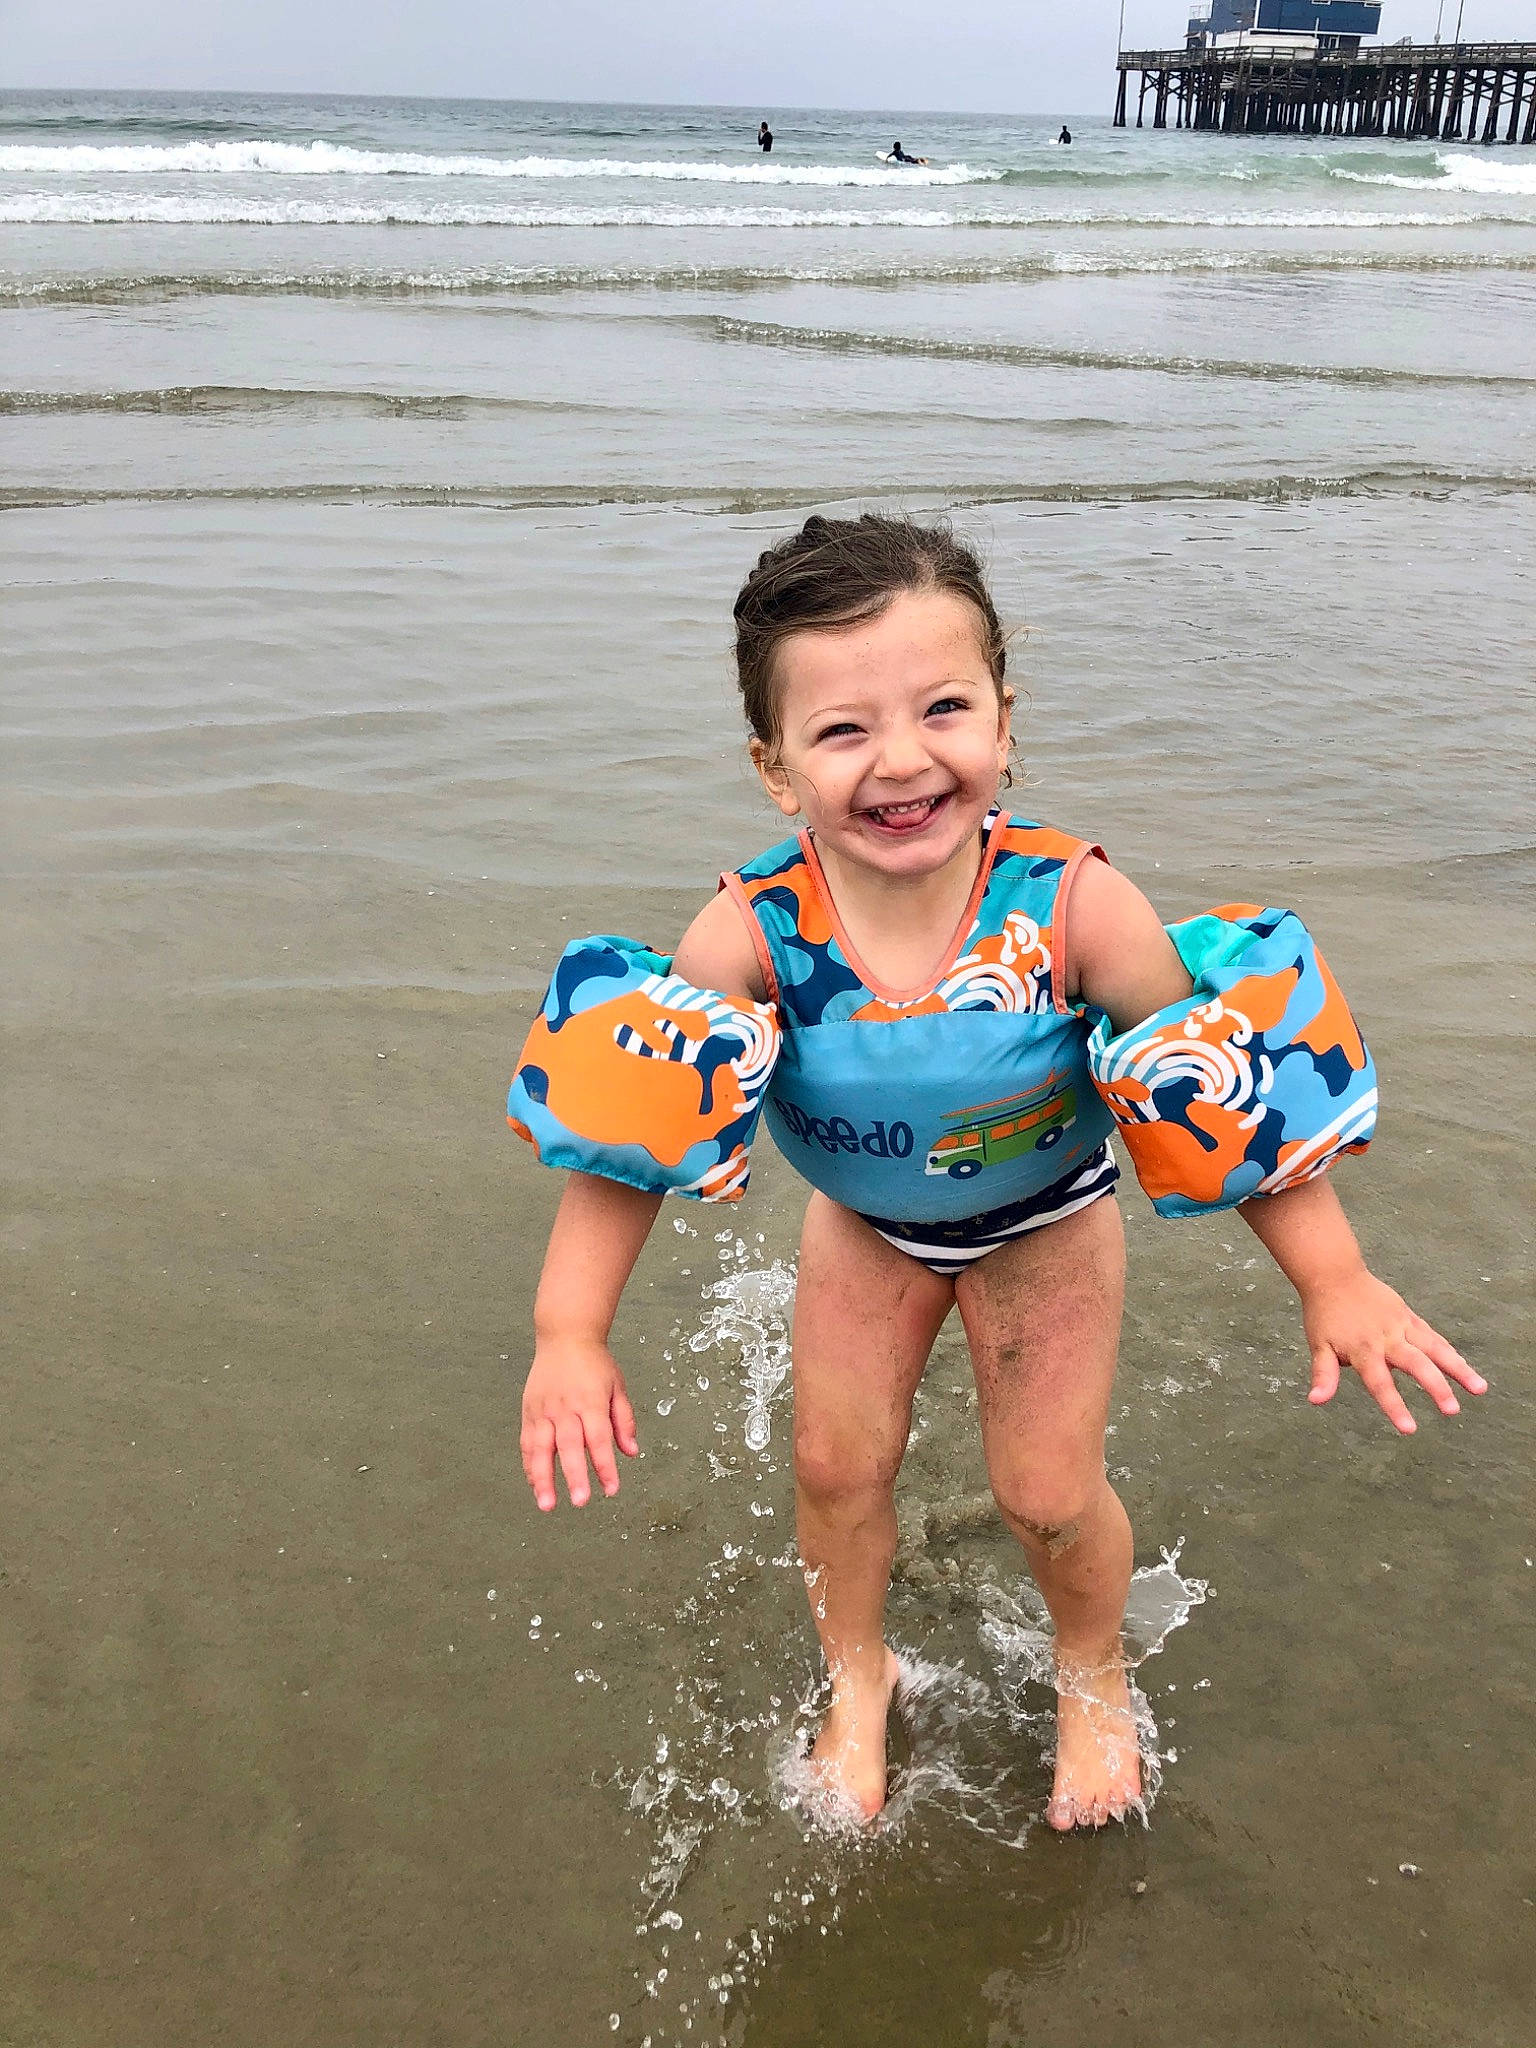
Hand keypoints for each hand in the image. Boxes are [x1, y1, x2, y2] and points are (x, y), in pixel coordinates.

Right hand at [520, 1336, 639, 1510]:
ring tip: (547, 1504)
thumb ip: (624, 1420)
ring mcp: (544, 1409)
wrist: (565, 1336)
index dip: (605, 1466)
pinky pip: (528, 1442)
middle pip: (570, 1446)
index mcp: (590, 1401)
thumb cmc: (594, 1363)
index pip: (599, 1439)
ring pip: (541, 1448)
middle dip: (575, 1476)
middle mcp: (565, 1407)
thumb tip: (632, 1452)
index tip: (612, 1489)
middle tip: (580, 1501)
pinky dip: (530, 1465)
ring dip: (543, 1477)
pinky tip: (535, 1484)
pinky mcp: (529, 1411)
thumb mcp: (617, 1386)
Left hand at [1302, 1268, 1485, 1434]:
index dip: (1395, 1406)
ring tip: (1480, 1389)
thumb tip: (1316, 1401)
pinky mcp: (1409, 1316)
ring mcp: (1402, 1325)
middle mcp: (1387, 1338)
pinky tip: (1464, 1369)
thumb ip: (1323, 1374)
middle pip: (1416, 1365)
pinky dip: (1449, 1353)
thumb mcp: (1319, 1344)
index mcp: (1364, 1350)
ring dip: (1459, 1369)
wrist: (1335, 1274)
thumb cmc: (1325, 1313)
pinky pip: (1433, 1337)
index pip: (1380, 1384)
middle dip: (1436, 1388)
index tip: (1409, 1429)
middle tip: (1452, 1410)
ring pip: (1436, 1348)